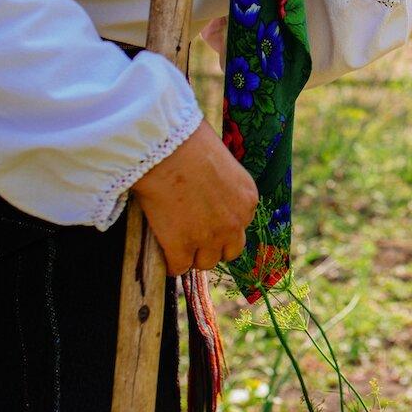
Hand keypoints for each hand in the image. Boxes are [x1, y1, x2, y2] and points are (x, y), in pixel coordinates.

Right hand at [131, 121, 257, 274]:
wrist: (167, 151)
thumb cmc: (190, 143)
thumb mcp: (221, 161)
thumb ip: (223, 183)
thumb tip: (210, 187)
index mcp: (248, 199)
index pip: (241, 226)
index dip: (222, 225)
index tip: (207, 220)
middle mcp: (234, 222)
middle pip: (230, 251)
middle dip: (214, 246)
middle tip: (194, 235)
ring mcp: (209, 238)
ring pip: (205, 263)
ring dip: (193, 255)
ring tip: (176, 241)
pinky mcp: (182, 248)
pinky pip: (179, 268)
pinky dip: (170, 262)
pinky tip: (163, 250)